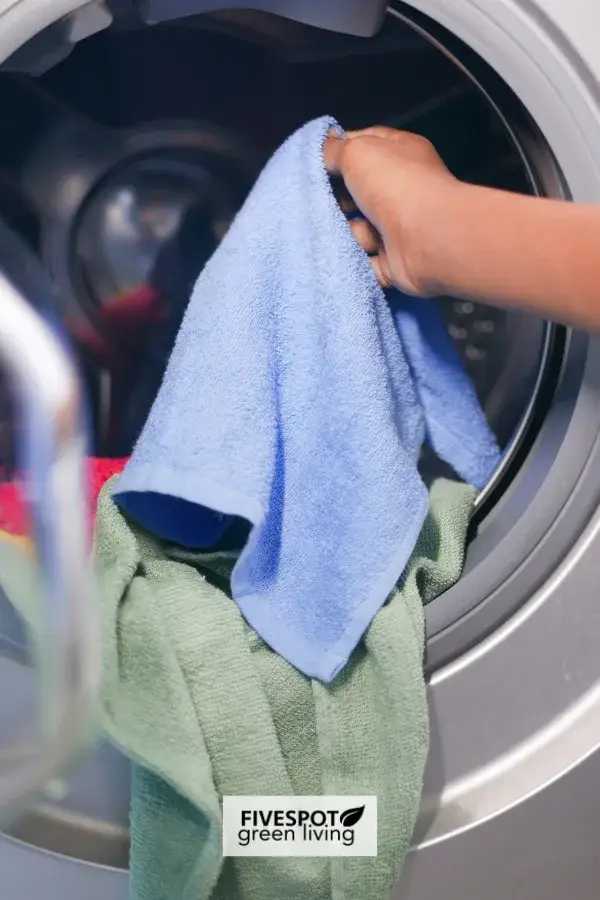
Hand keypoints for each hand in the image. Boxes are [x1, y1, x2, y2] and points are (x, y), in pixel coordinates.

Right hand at [323, 126, 459, 294]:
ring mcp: (398, 228)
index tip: (312, 162)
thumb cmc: (396, 185)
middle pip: (358, 191)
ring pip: (358, 229)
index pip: (365, 146)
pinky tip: (330, 254)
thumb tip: (323, 148)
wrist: (428, 240)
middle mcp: (401, 189)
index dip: (339, 151)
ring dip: (340, 231)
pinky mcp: (393, 262)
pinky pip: (363, 261)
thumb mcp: (357, 151)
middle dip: (334, 196)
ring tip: (319, 229)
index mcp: (400, 154)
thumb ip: (334, 150)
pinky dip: (349, 260)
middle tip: (309, 199)